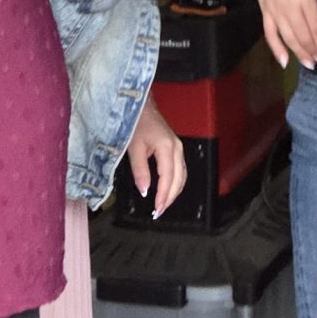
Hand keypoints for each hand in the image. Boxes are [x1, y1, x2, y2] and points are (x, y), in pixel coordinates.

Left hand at [125, 97, 185, 219]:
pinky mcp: (176, 148)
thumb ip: (140, 170)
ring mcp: (179, 148)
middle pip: (179, 179)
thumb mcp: (134, 147)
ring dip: (174, 192)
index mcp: (167, 148)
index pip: (168, 178)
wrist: (141, 105)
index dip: (163, 195)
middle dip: (170, 198)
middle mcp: (177, 148)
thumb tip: (145, 190)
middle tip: (159, 212)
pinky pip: (181, 170)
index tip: (156, 209)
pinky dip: (176, 183)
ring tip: (163, 205)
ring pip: (182, 176)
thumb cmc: (136, 123)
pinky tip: (168, 190)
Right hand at [240, 0, 316, 68]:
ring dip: (300, 54)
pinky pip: (270, 34)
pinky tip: (284, 62)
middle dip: (315, 51)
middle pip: (303, 36)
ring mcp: (274, 11)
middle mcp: (288, 8)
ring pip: (288, 38)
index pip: (316, 26)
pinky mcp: (264, 12)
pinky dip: (276, 49)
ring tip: (310, 64)